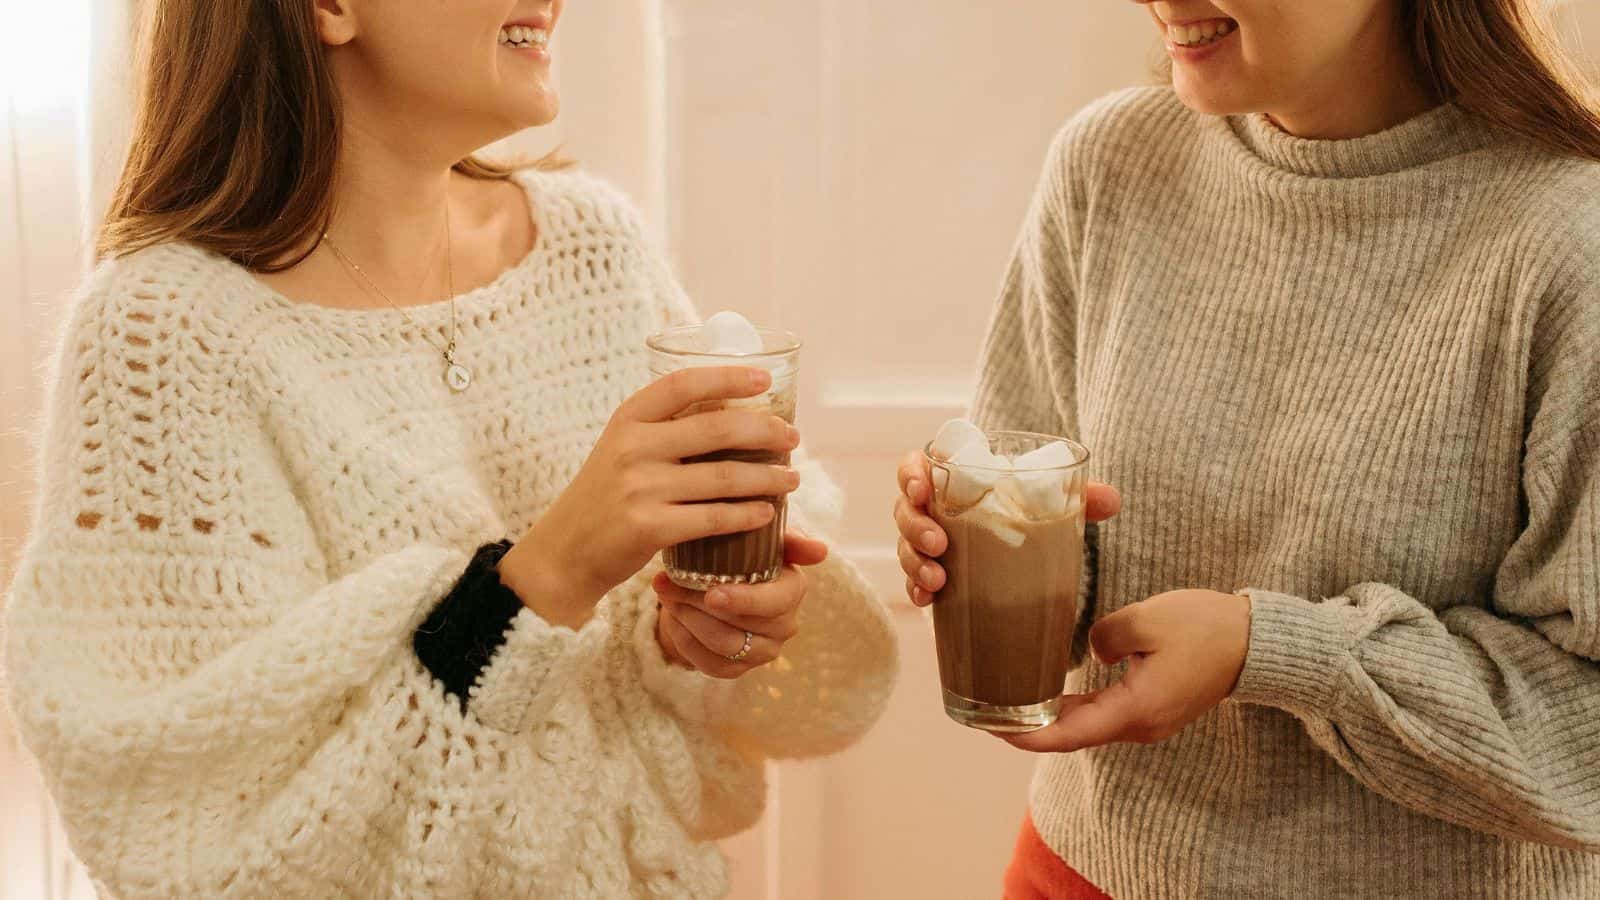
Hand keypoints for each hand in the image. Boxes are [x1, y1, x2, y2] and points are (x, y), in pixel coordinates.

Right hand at [500, 366, 801, 627]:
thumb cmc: (605, 498)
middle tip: (792, 439)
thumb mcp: (622, 450)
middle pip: (716, 429)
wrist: (564, 553)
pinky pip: (714, 518)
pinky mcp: (648, 527)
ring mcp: (640, 488)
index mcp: (628, 419)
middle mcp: (632, 447)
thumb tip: (733, 412)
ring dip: (768, 478)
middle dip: (765, 432)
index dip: (727, 377)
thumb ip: (664, 431)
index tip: (764, 379)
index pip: (682, 383)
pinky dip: (747, 515)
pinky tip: (767, 514)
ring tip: (791, 479)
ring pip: (724, 477)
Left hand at [652, 530, 828, 678]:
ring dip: (688, 619)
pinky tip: (673, 617)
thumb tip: (820, 550)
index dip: (745, 601)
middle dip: (701, 605)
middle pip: (743, 626)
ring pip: (722, 646)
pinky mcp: (738, 669)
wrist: (712, 582)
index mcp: (792, 589)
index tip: (712, 593)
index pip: (776, 602)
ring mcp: (763, 651)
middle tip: (669, 584)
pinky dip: (685, 639)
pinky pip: (708, 664)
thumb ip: (788, 538)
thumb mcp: (758, 537)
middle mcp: (784, 624)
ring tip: (667, 595)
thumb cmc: (737, 553)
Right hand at [893, 449, 1122, 605]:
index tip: (923, 489)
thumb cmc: (1029, 513)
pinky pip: (913, 581)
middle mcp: (935, 508)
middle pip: (905, 509)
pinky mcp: (932, 573)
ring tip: (938, 581)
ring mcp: (929, 542)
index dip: (911, 475)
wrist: (1026, 551)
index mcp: (954, 479)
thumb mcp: (1052, 504)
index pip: (916, 466)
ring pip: (906, 546)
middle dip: (915, 527)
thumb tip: (1112, 500)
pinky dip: (916, 590)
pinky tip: (928, 601)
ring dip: (915, 562)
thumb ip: (1080, 496)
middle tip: (939, 544)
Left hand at [1001, 589, 1250, 752]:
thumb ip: (1104, 636)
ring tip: (1008, 698)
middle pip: (1071, 735)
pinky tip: (1049, 689)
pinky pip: (1104, 713)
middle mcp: (1139, 726)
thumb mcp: (1146, 619)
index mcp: (1134, 711)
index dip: (1022, 735)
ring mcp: (1148, 720)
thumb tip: (1090, 651)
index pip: (1066, 735)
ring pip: (1086, 724)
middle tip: (984, 708)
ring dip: (1049, 717)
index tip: (986, 725)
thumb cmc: (1206, 628)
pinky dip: (1073, 706)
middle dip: (1026, 726)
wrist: (1257, 641)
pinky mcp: (1153, 707)